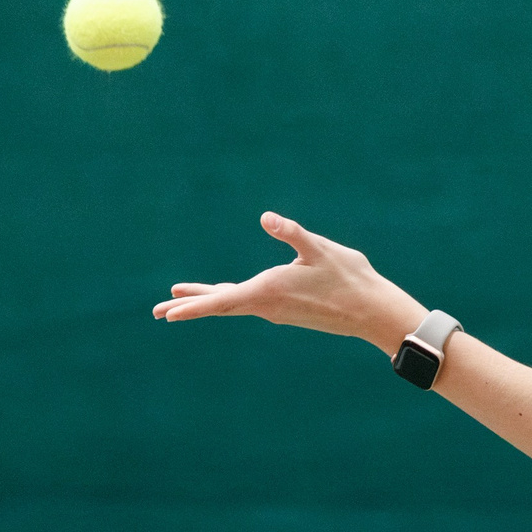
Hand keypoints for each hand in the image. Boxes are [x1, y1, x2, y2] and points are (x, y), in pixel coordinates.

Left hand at [153, 212, 425, 353]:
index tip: (168, 314)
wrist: (372, 311)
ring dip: (207, 300)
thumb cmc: (348, 278)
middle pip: (220, 305)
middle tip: (159, 313)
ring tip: (180, 299)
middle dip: (189, 306)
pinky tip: (228, 295)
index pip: (221, 300)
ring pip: (234, 305)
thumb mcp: (320, 249)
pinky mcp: (287, 311)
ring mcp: (277, 311)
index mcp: (268, 291)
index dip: (192, 306)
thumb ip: (292, 233)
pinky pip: (249, 304)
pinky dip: (229, 299)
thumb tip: (266, 217)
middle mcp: (267, 305)